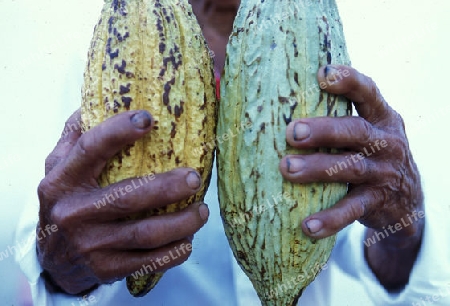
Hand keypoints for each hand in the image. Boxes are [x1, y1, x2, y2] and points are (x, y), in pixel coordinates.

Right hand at [36, 109, 208, 294]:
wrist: (52, 260)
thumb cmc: (65, 203)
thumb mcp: (59, 168)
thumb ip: (75, 137)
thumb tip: (98, 100)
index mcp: (62, 180)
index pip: (90, 149)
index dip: (119, 131)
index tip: (148, 118)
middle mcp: (73, 212)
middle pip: (127, 197)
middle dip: (167, 187)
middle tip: (194, 178)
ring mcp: (90, 244)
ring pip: (145, 233)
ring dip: (181, 223)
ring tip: (202, 211)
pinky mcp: (106, 269)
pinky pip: (148, 262)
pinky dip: (174, 253)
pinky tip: (187, 241)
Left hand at [279, 65, 423, 288]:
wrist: (407, 200)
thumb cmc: (372, 155)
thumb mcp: (368, 132)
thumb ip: (342, 118)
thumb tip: (285, 100)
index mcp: (382, 118)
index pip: (368, 93)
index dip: (348, 82)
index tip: (323, 74)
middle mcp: (386, 142)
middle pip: (355, 131)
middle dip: (323, 130)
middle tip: (292, 132)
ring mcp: (383, 173)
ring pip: (349, 168)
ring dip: (317, 168)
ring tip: (287, 168)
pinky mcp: (376, 202)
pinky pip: (351, 210)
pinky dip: (329, 219)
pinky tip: (307, 226)